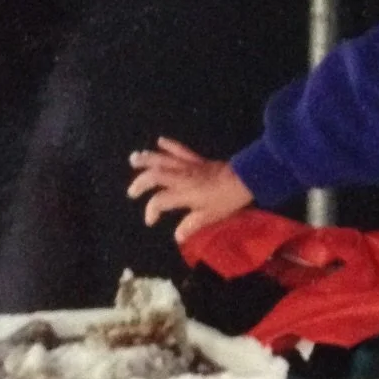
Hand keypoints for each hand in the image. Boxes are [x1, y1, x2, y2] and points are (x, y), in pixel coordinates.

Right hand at [127, 138, 252, 241]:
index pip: (160, 201)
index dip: (151, 211)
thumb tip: (177, 237)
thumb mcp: (211, 216)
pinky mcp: (197, 160)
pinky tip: (160, 141)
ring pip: (163, 159)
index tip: (151, 221)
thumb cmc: (228, 200)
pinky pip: (180, 150)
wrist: (246, 178)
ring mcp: (189, 166)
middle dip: (140, 183)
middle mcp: (182, 177)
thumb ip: (191, 225)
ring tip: (134, 159)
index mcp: (185, 193)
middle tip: (132, 192)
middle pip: (154, 176)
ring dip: (147, 159)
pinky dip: (170, 145)